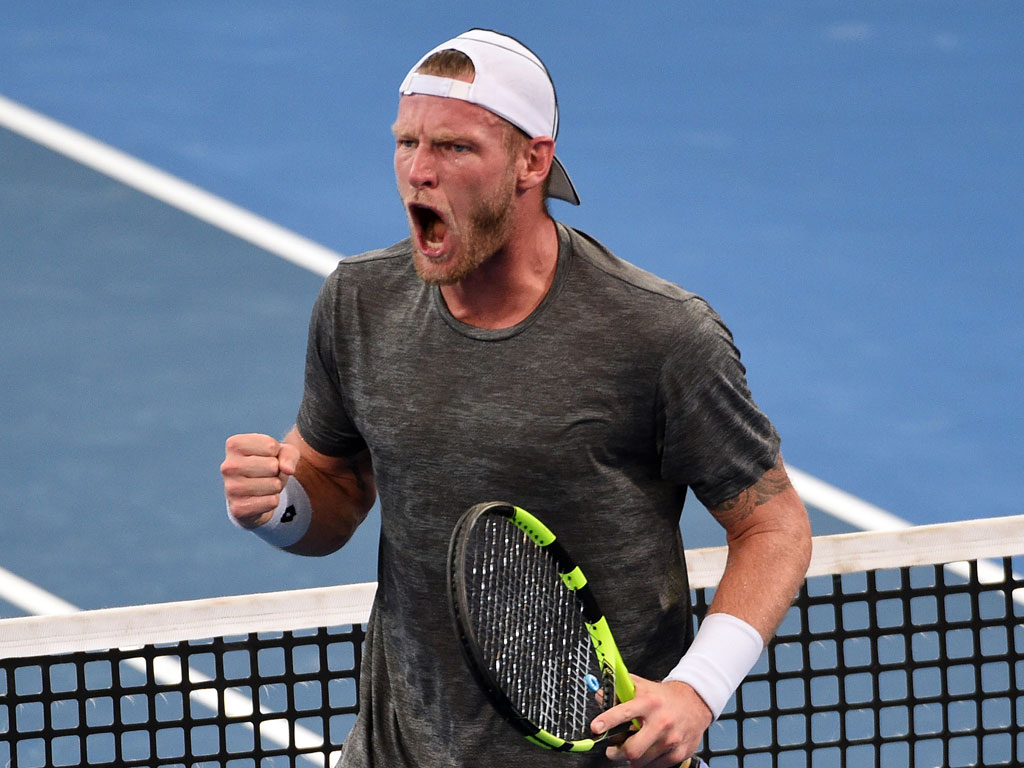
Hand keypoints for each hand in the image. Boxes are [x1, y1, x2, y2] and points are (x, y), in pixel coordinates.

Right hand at [221, 433, 299, 528]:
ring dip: (276, 486)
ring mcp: (231, 488)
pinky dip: (273, 500)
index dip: (276, 453)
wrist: (254, 494)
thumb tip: (288, 470)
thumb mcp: (281, 452)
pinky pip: (272, 502)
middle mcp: (228, 466)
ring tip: (264, 485)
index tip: (266, 457)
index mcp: (234, 445)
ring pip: (274, 485)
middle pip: (273, 466)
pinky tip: (261, 498)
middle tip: (266, 474)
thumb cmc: (267, 465)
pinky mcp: (238, 508)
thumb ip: (289, 454)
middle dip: (277, 471)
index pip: (271, 446)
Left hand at [591, 676, 710, 767]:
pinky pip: (654, 766)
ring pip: (641, 761)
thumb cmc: (664, 696)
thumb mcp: (642, 686)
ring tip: (630, 748)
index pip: (624, 712)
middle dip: (615, 753)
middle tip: (611, 749)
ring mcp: (671, 740)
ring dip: (630, 758)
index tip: (596, 728)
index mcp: (649, 702)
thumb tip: (599, 695)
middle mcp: (661, 722)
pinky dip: (646, 761)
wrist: (695, 702)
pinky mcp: (679, 753)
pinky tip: (646, 751)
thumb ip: (619, 690)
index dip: (607, 720)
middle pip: (632, 749)